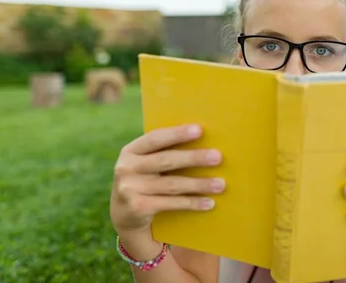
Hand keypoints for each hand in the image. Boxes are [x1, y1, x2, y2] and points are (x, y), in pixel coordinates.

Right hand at [110, 124, 225, 236]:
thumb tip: (203, 140)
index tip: (199, 130)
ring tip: (220, 184)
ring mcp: (130, 188)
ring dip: (199, 184)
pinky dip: (192, 203)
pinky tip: (209, 203)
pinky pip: (171, 203)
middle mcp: (126, 168)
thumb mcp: (146, 163)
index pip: (155, 138)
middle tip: (218, 157)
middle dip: (194, 158)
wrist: (124, 215)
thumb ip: (164, 152)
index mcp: (130, 150)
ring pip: (172, 184)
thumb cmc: (145, 180)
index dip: (177, 133)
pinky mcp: (138, 207)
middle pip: (166, 161)